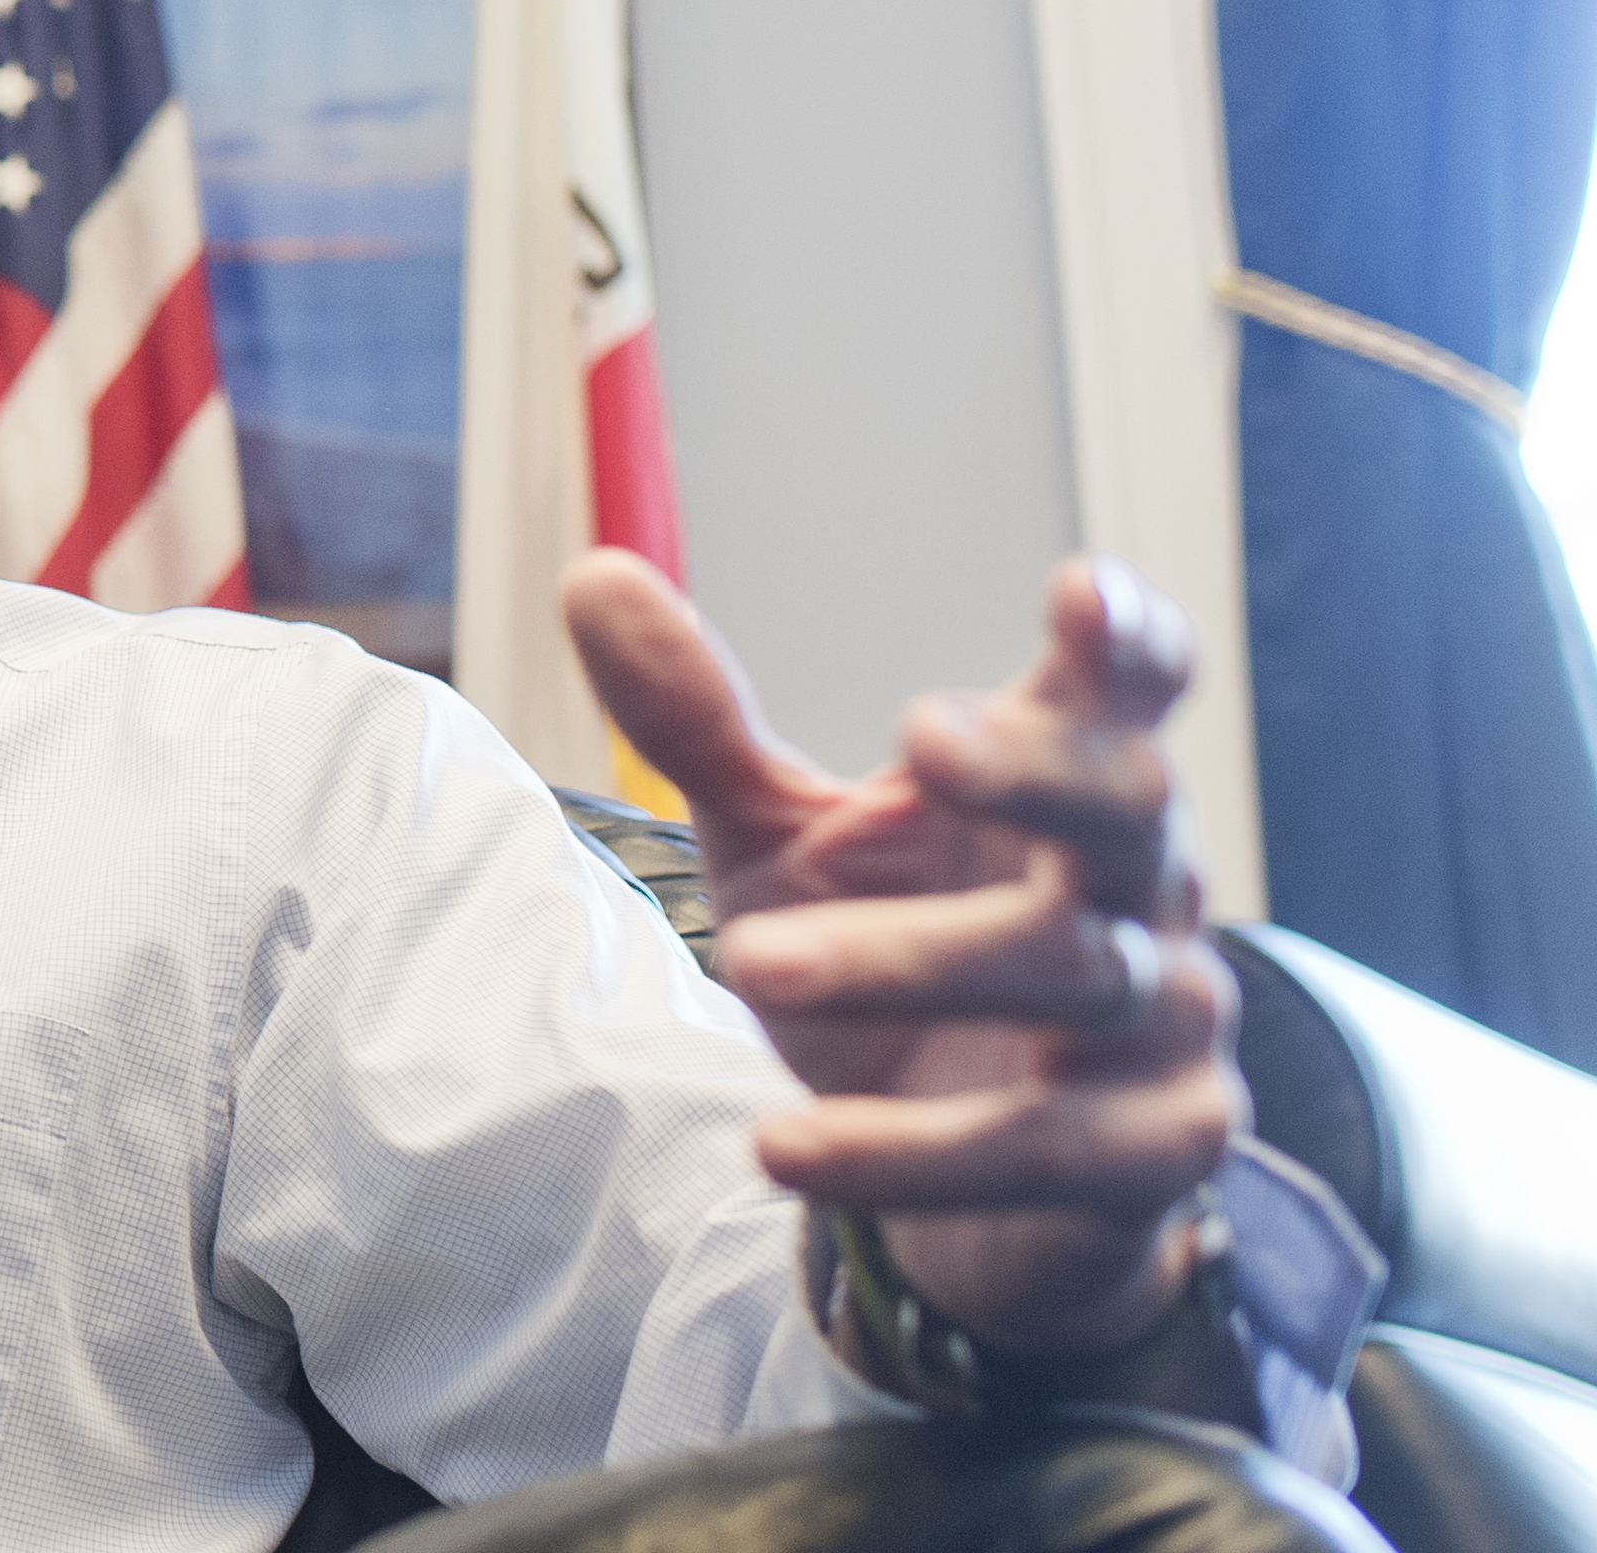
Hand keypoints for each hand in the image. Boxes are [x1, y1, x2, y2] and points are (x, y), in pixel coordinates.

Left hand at [568, 551, 1236, 1362]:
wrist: (975, 1180)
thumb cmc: (890, 951)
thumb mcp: (781, 836)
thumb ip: (699, 721)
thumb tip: (592, 574)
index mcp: (1059, 780)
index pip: (1126, 691)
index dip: (1126, 639)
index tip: (1079, 588)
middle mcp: (1142, 886)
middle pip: (1132, 805)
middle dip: (1040, 768)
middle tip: (924, 737)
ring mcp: (1163, 1019)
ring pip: (1074, 972)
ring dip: (909, 962)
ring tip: (751, 960)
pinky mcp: (1148, 1152)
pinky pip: (1043, 1146)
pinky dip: (909, 1148)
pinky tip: (787, 1146)